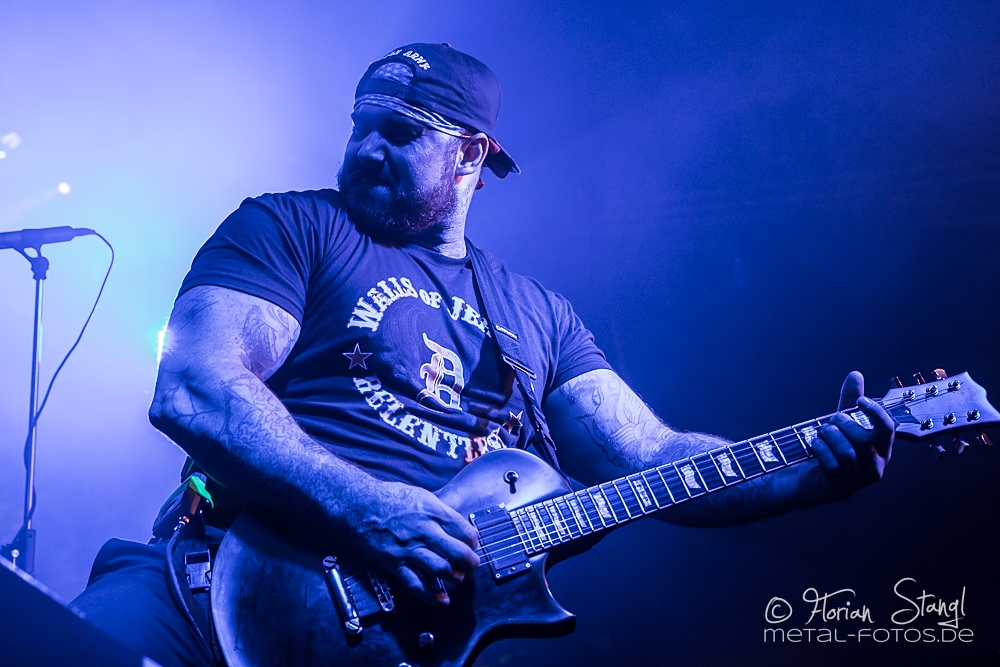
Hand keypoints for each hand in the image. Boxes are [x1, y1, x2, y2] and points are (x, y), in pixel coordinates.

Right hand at [349, 480, 479, 605]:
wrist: (361, 507)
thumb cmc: (391, 499)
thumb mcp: (422, 496)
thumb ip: (441, 512)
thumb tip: (458, 525)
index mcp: (433, 512)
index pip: (465, 531)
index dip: (472, 541)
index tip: (471, 545)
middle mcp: (424, 531)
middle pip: (457, 552)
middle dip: (470, 562)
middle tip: (472, 564)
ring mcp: (410, 549)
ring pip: (441, 569)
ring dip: (455, 577)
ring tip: (459, 577)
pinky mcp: (396, 563)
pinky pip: (417, 584)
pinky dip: (431, 595)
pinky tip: (442, 599)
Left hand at [799, 371, 894, 504]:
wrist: (810, 476)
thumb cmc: (832, 449)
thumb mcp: (842, 423)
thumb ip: (849, 400)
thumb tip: (855, 375)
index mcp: (882, 449)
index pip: (887, 429)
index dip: (875, 412)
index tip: (860, 401)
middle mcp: (875, 466)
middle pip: (864, 439)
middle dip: (844, 424)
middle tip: (831, 420)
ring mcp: (858, 480)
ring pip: (847, 452)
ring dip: (830, 436)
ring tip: (822, 432)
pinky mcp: (840, 488)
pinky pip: (831, 464)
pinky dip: (820, 449)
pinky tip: (815, 444)